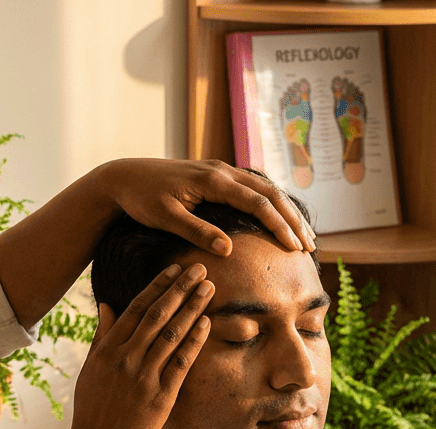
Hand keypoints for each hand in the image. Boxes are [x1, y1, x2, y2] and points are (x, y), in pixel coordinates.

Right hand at [65, 263, 213, 428]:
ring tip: (208, 288)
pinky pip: (180, 362)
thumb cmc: (92, 409)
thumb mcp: (90, 369)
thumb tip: (108, 304)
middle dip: (181, 288)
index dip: (158, 286)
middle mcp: (125, 358)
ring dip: (192, 308)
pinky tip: (206, 323)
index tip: (175, 268)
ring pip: (172, 333)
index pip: (137, 308)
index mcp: (108, 349)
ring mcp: (143, 376)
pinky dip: (194, 341)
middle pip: (158, 315)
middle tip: (199, 268)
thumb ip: (101, 336)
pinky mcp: (160, 396)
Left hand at [96, 159, 316, 255]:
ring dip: (286, 212)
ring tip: (304, 237)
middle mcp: (223, 171)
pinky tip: (280, 221)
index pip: (258, 203)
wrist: (125, 176)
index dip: (279, 225)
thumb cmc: (142, 199)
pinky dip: (272, 204)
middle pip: (271, 193)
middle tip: (310, 247)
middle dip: (293, 220)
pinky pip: (254, 188)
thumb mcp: (166, 218)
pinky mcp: (218, 177)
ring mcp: (222, 172)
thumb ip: (197, 231)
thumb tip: (228, 250)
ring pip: (265, 189)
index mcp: (214, 180)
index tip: (295, 248)